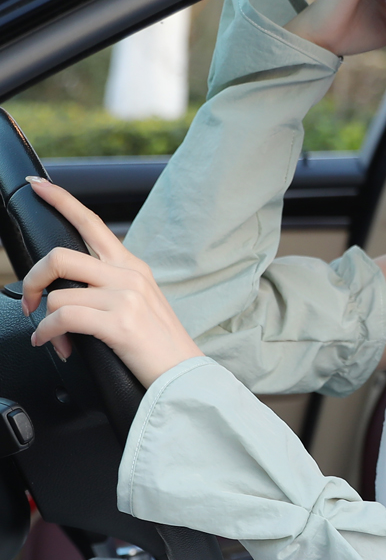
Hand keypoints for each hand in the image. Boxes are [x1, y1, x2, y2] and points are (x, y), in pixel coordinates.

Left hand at [22, 178, 203, 388]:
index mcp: (132, 267)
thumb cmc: (158, 343)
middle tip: (27, 301)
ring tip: (53, 339)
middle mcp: (128, 275)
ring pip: (57, 294)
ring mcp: (125, 297)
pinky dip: (48, 334)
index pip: (92, 223)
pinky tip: (54, 345)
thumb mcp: (140, 303)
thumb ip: (110, 285)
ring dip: (44, 322)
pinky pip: (62, 318)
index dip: (61, 201)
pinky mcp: (119, 322)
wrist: (184, 373)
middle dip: (31, 279)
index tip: (38, 187)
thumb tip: (68, 288)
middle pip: (60, 256)